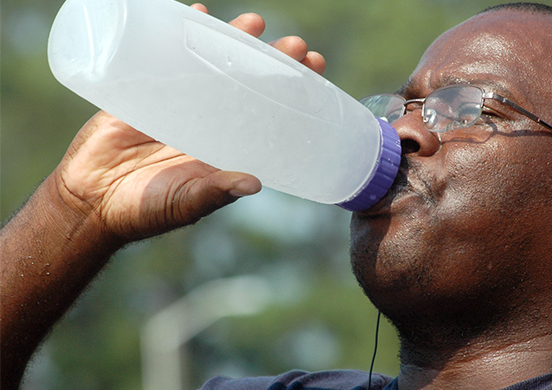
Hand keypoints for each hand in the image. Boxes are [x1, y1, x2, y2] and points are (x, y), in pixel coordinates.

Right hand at [52, 4, 326, 241]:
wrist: (90, 199)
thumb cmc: (144, 209)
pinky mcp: (147, 91)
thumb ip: (215, 192)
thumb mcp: (185, 201)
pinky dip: (180, 35)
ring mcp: (180, 104)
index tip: (315, 70)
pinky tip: (199, 12)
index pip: (270, 113)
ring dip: (234, 41)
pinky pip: (168, 57)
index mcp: (227, 147)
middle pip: (248, 83)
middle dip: (273, 63)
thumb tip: (254, 183)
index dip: (293, 92)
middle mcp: (211, 122)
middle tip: (295, 45)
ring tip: (255, 23)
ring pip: (213, 65)